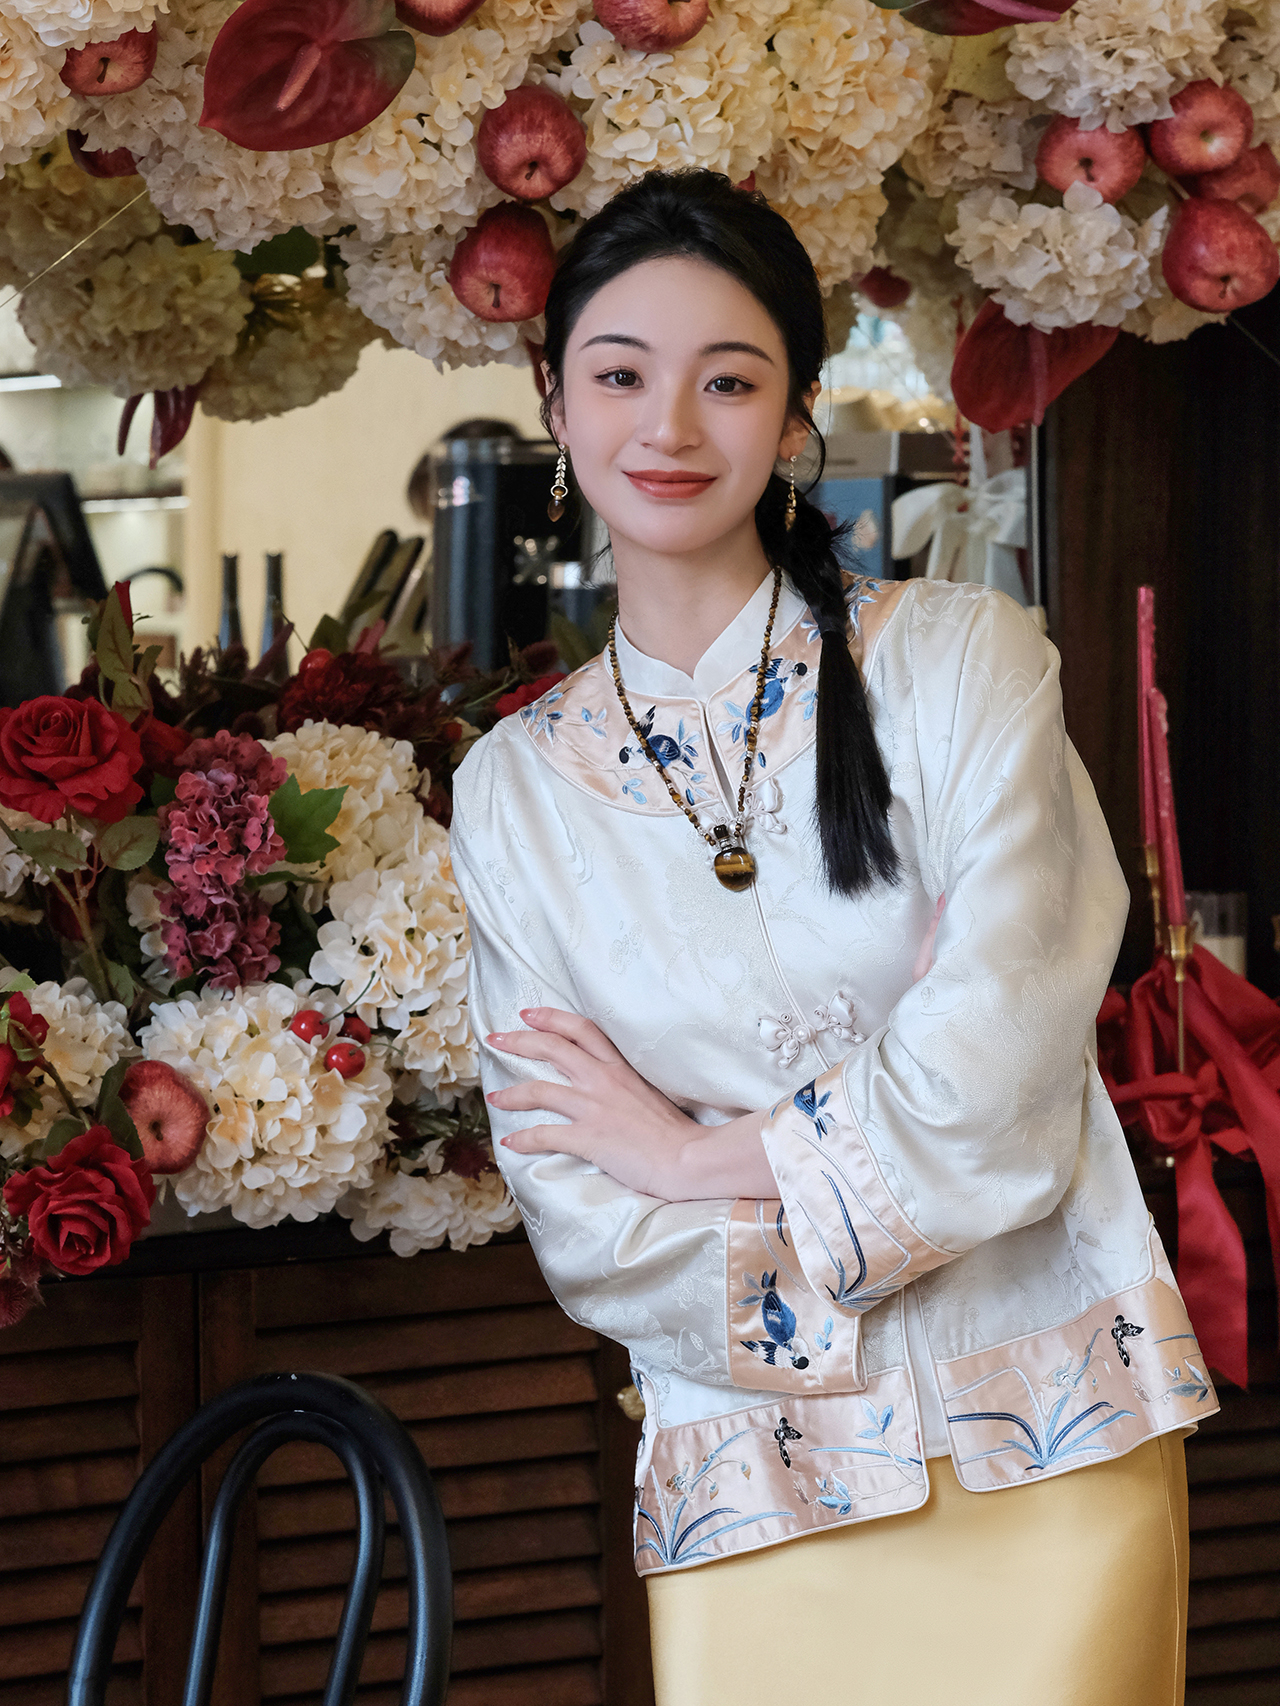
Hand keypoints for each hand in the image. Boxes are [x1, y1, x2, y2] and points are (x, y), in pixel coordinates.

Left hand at [485, 1007, 695, 1198]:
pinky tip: (510, 1141)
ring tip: (494, 1096)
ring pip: (540, 1090)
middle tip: (496, 1040)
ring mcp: (594, 1108)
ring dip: (512, 1093)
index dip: (551, 1018)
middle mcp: (603, 1081)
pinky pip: (546, 1135)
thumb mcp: (650, 1091)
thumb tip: (607, 1083)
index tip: (529, 1014)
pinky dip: (523, 1138)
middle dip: (519, 1041)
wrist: (687, 1158)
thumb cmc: (673, 1130)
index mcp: (620, 1067)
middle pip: (552, 1049)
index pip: (581, 1029)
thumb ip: (624, 1082)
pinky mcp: (589, 1138)